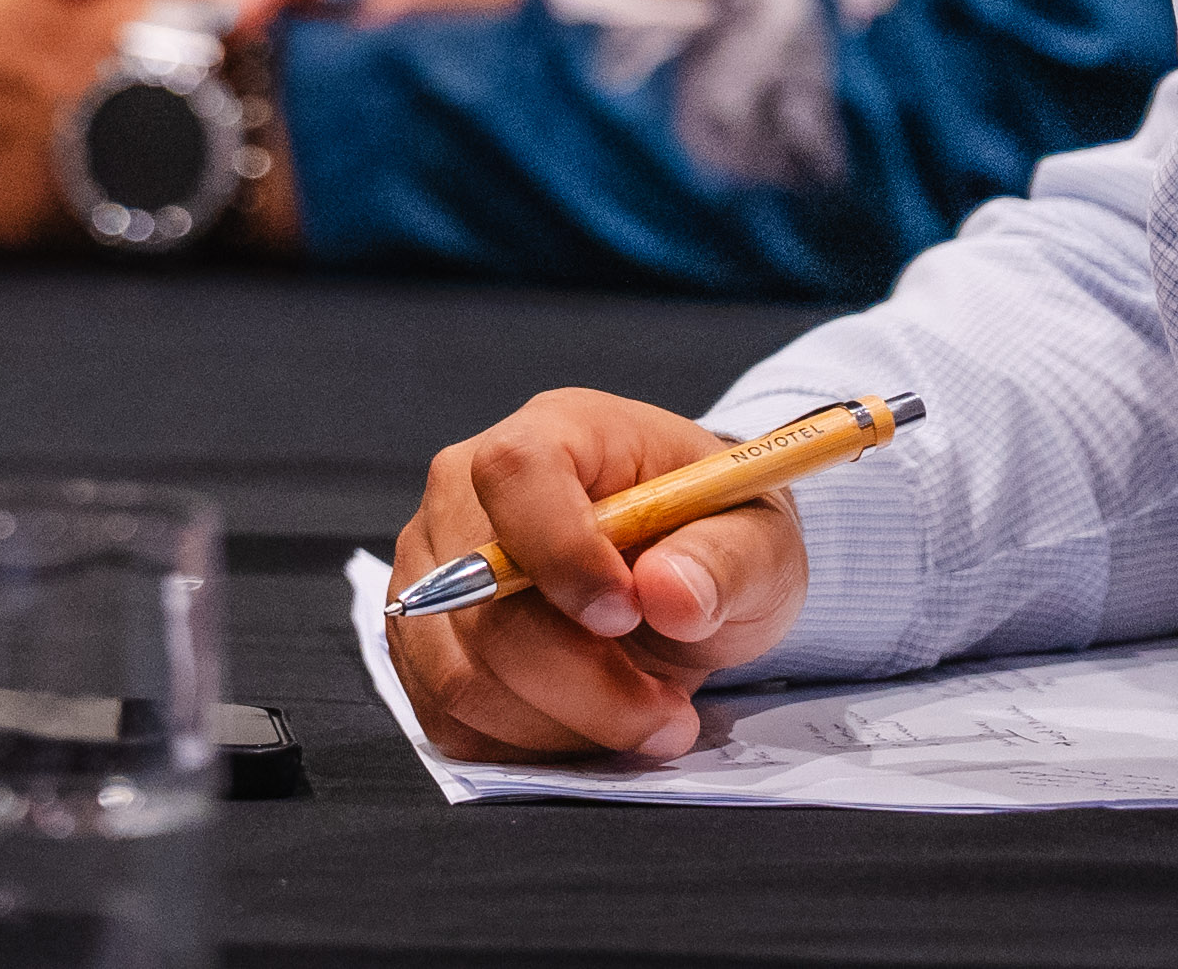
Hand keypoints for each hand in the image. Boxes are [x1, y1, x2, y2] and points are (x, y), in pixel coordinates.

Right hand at [384, 387, 808, 760]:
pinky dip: (528, 745)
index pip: (516, 472)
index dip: (561, 551)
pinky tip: (589, 725)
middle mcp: (467, 492)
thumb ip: (725, 562)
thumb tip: (669, 592)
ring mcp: (431, 570)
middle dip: (584, 682)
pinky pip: (451, 720)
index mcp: (558, 432)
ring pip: (463, 675)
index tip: (627, 616)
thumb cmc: (710, 538)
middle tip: (669, 714)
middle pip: (479, 598)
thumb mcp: (756, 542)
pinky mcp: (421, 645)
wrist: (679, 574)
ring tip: (645, 720)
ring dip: (563, 724)